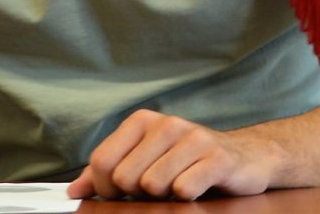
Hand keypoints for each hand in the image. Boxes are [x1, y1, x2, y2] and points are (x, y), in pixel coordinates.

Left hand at [67, 109, 281, 200]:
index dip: (106, 188)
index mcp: (141, 122)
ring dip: (164, 196)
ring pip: (152, 186)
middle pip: (124, 177)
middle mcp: (165, 124)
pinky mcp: (216, 158)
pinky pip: (184, 189)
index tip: (122, 193)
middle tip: (158, 188)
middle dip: (137, 194)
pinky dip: (187, 197)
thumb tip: (74, 190)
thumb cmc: (188, 160)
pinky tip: (197, 187)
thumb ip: (107, 173)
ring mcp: (192, 138)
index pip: (102, 161)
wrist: (245, 157)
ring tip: (179, 184)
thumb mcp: (145, 160)